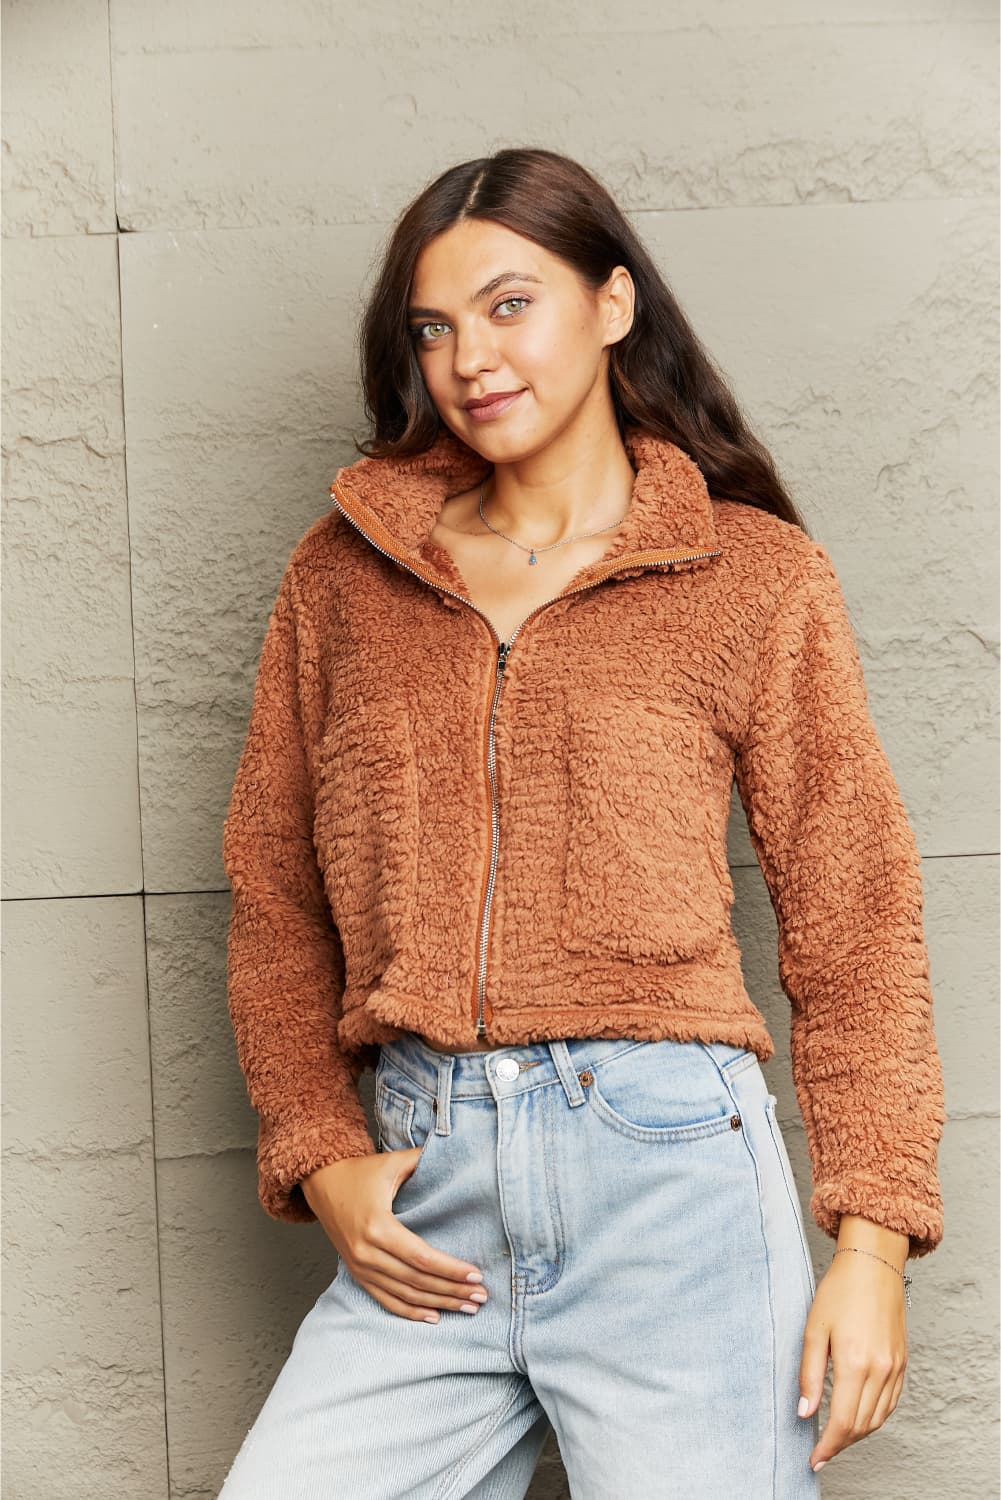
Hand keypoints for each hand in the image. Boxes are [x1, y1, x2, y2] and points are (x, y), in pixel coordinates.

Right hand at [300, 1149, 488, 1323]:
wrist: (322, 1183)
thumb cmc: (361, 1172)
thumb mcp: (392, 1162)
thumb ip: (422, 1159)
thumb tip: (454, 1151)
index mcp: (378, 1226)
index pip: (421, 1257)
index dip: (450, 1269)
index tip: (476, 1274)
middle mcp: (367, 1252)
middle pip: (417, 1280)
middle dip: (452, 1291)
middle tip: (481, 1296)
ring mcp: (360, 1267)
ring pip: (405, 1294)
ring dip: (438, 1304)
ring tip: (467, 1307)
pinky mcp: (357, 1273)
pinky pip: (386, 1299)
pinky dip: (410, 1311)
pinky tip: (433, 1316)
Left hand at [798, 1244, 907, 1472]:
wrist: (873, 1265)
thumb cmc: (839, 1292)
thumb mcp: (813, 1329)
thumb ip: (808, 1374)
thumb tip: (804, 1413)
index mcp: (854, 1363)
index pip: (843, 1422)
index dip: (828, 1446)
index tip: (814, 1459)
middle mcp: (879, 1370)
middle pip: (861, 1426)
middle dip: (840, 1444)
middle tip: (820, 1452)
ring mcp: (894, 1368)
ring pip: (878, 1419)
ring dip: (857, 1434)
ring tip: (835, 1438)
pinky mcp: (901, 1362)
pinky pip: (890, 1403)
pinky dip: (874, 1418)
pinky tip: (859, 1417)